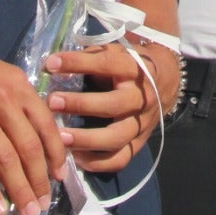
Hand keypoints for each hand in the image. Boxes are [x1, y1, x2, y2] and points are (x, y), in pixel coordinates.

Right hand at [0, 32, 65, 214]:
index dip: (56, 154)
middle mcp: (3, 100)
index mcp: (18, 86)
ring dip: (19, 190)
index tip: (59, 176)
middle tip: (43, 204)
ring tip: (27, 212)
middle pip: (29, 147)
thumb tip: (32, 135)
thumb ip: (15, 100)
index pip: (46, 125)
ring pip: (5, 160)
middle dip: (39, 181)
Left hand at [44, 41, 174, 173]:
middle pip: (114, 104)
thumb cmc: (128, 64)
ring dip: (86, 139)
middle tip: (52, 103)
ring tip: (60, 138)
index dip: (78, 63)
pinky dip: (98, 163)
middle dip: (81, 104)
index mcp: (135, 68)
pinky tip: (76, 157)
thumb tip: (51, 64)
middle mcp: (142, 97)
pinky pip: (120, 159)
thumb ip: (88, 57)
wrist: (164, 81)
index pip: (107, 64)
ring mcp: (142, 122)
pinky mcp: (140, 143)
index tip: (51, 64)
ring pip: (117, 137)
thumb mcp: (114, 52)